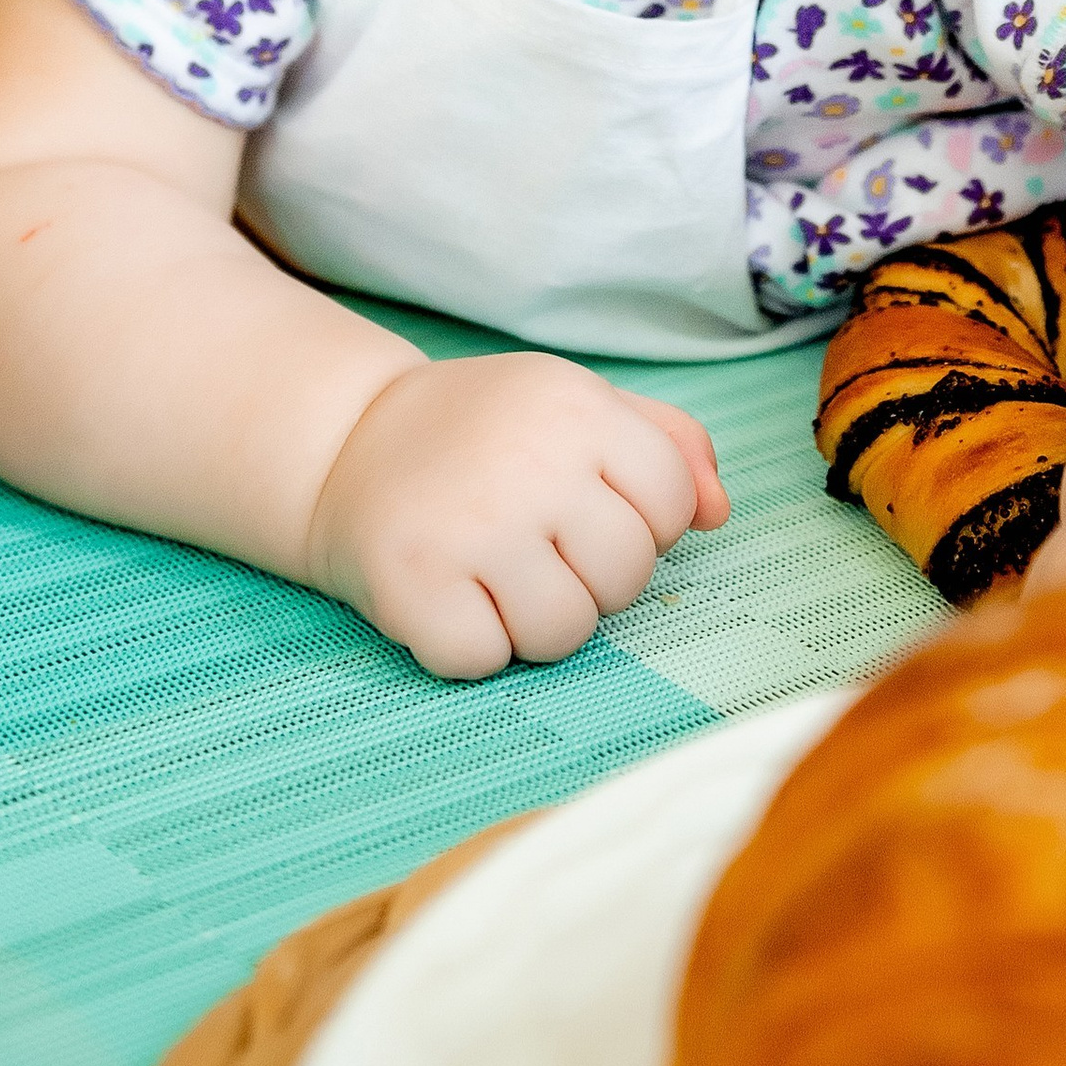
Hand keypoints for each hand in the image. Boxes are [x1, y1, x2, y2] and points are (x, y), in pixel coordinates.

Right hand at [305, 350, 727, 677]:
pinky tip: (449, 594)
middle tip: (537, 546)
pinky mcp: (412, 584)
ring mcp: (469, 527)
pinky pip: (485, 661)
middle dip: (593, 579)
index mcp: (579, 408)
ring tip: (496, 574)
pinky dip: (470, 645)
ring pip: (565, 633)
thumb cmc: (483, 433)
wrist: (346, 441)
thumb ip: (669, 444)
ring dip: (534, 622)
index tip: (589, 511)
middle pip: (626, 578)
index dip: (642, 524)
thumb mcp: (577, 404)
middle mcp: (530, 463)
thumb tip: (718, 512)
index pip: (671, 505)